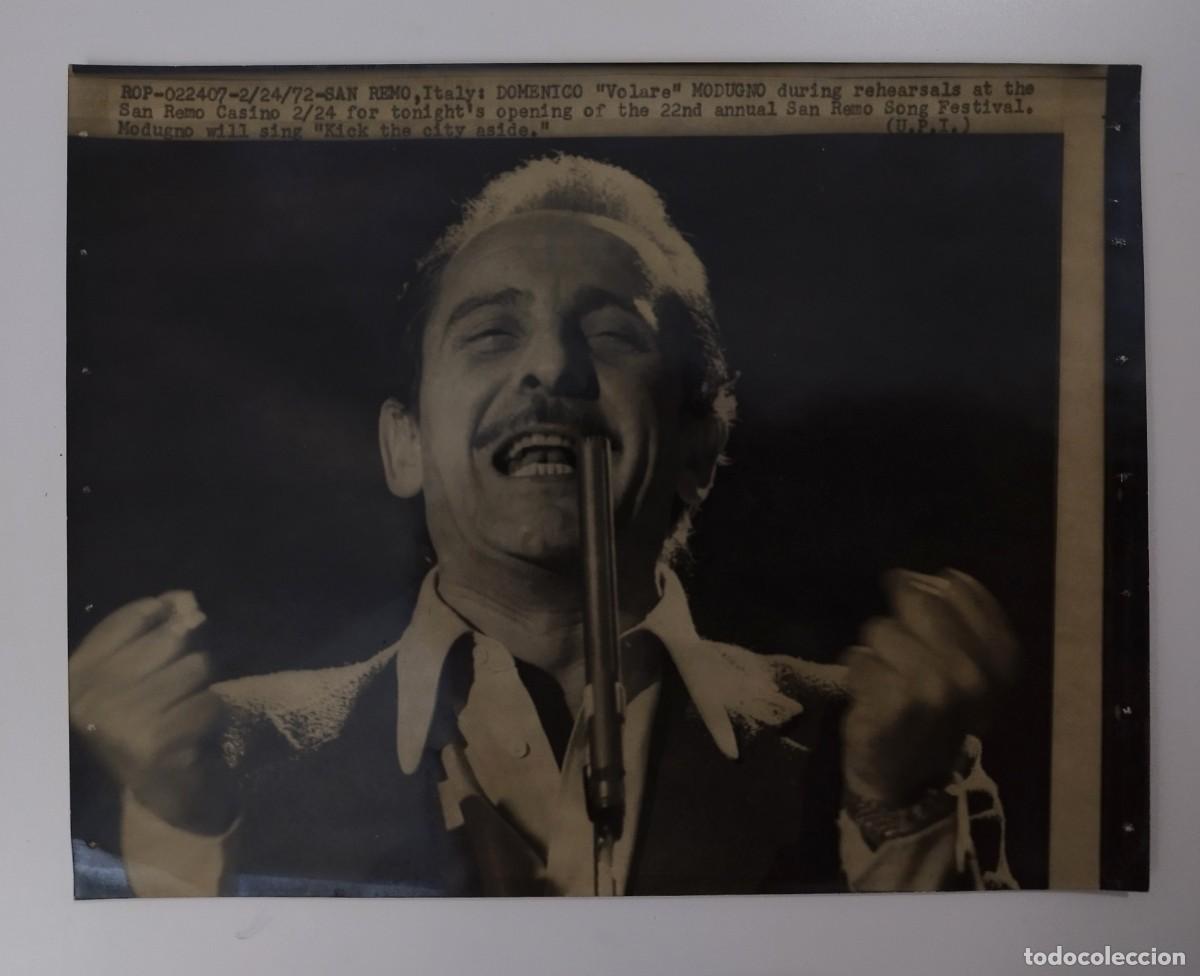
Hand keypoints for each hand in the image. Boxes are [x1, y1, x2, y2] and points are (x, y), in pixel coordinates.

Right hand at [68, 592, 237, 834]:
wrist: (166, 792)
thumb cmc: (155, 720)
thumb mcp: (146, 672)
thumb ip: (160, 630)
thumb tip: (183, 598)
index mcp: (78, 676)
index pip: (132, 616)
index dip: (165, 613)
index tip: (174, 624)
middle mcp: (90, 699)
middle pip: (172, 638)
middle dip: (190, 654)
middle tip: (181, 686)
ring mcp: (120, 723)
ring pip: (196, 667)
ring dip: (202, 686)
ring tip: (184, 710)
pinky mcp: (156, 744)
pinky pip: (208, 701)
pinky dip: (211, 713)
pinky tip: (193, 733)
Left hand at [840, 568, 1018, 807]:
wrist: (908, 780)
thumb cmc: (933, 715)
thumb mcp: (967, 670)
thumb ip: (959, 621)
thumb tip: (941, 578)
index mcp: (1001, 660)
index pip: (957, 587)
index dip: (929, 591)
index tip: (920, 617)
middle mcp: (974, 672)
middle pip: (915, 598)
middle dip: (899, 621)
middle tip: (900, 655)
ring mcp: (936, 687)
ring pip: (880, 629)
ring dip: (876, 652)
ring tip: (889, 684)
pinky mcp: (896, 701)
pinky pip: (858, 658)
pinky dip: (858, 674)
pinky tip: (873, 699)